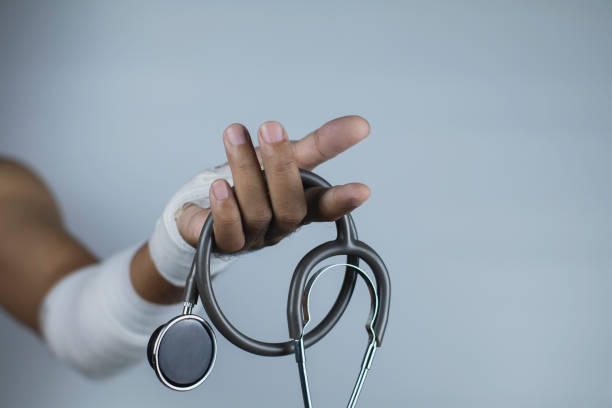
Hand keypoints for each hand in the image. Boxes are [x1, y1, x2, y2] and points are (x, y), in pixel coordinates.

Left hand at [176, 116, 370, 252]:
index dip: (342, 200)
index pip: (325, 206)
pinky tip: (219, 186)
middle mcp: (279, 225)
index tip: (362, 190)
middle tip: (270, 128)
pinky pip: (229, 233)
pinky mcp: (224, 243)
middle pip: (289, 206)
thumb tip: (362, 124)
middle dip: (280, 165)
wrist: (207, 204)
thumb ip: (323, 143)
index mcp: (301, 206)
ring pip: (257, 211)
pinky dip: (226, 209)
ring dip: (245, 170)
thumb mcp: (289, 157)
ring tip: (234, 134)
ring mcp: (253, 237)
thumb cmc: (256, 181)